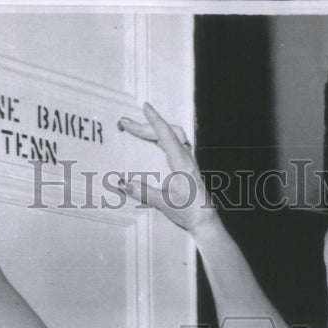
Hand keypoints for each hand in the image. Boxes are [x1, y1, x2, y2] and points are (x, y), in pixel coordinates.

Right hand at [118, 103, 217, 234]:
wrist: (205, 221)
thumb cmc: (189, 212)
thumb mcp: (163, 202)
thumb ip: (142, 192)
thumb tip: (123, 183)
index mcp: (182, 163)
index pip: (167, 135)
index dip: (155, 120)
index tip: (145, 107)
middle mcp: (187, 159)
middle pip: (168, 132)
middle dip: (147, 125)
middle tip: (127, 124)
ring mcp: (189, 161)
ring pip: (174, 136)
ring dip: (157, 129)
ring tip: (139, 129)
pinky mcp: (188, 167)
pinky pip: (176, 144)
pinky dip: (163, 137)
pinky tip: (154, 142)